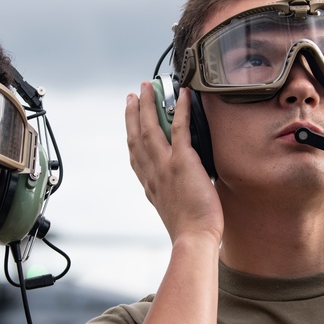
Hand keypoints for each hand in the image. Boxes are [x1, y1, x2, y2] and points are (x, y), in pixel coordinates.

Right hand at [125, 82, 223, 245]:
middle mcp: (152, 173)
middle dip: (133, 112)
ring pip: (151, 127)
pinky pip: (180, 128)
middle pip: (137, 135)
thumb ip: (173, 195)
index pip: (135, 155)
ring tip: (148, 86)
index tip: (129, 122)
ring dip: (148, 104)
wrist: (194, 237)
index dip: (130, 134)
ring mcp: (165, 166)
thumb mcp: (174, 211)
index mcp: (150, 185)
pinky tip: (181, 94)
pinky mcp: (182, 162)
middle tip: (134, 94)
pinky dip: (180, 109)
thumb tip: (183, 188)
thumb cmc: (190, 231)